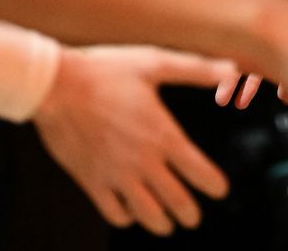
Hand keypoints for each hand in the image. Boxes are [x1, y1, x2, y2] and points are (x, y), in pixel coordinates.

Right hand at [32, 46, 233, 235]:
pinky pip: (113, 211)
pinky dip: (126, 217)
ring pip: (146, 214)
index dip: (214, 185)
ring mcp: (115, 173)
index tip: (220, 190)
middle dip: (189, 214)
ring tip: (167, 224)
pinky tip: (130, 212)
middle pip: (176, 201)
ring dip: (161, 223)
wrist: (55, 85)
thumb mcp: (155, 63)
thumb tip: (232, 71)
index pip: (199, 172)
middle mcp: (143, 160)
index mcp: (163, 135)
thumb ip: (196, 70)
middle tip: (193, 219)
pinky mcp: (90, 180)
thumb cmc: (106, 70)